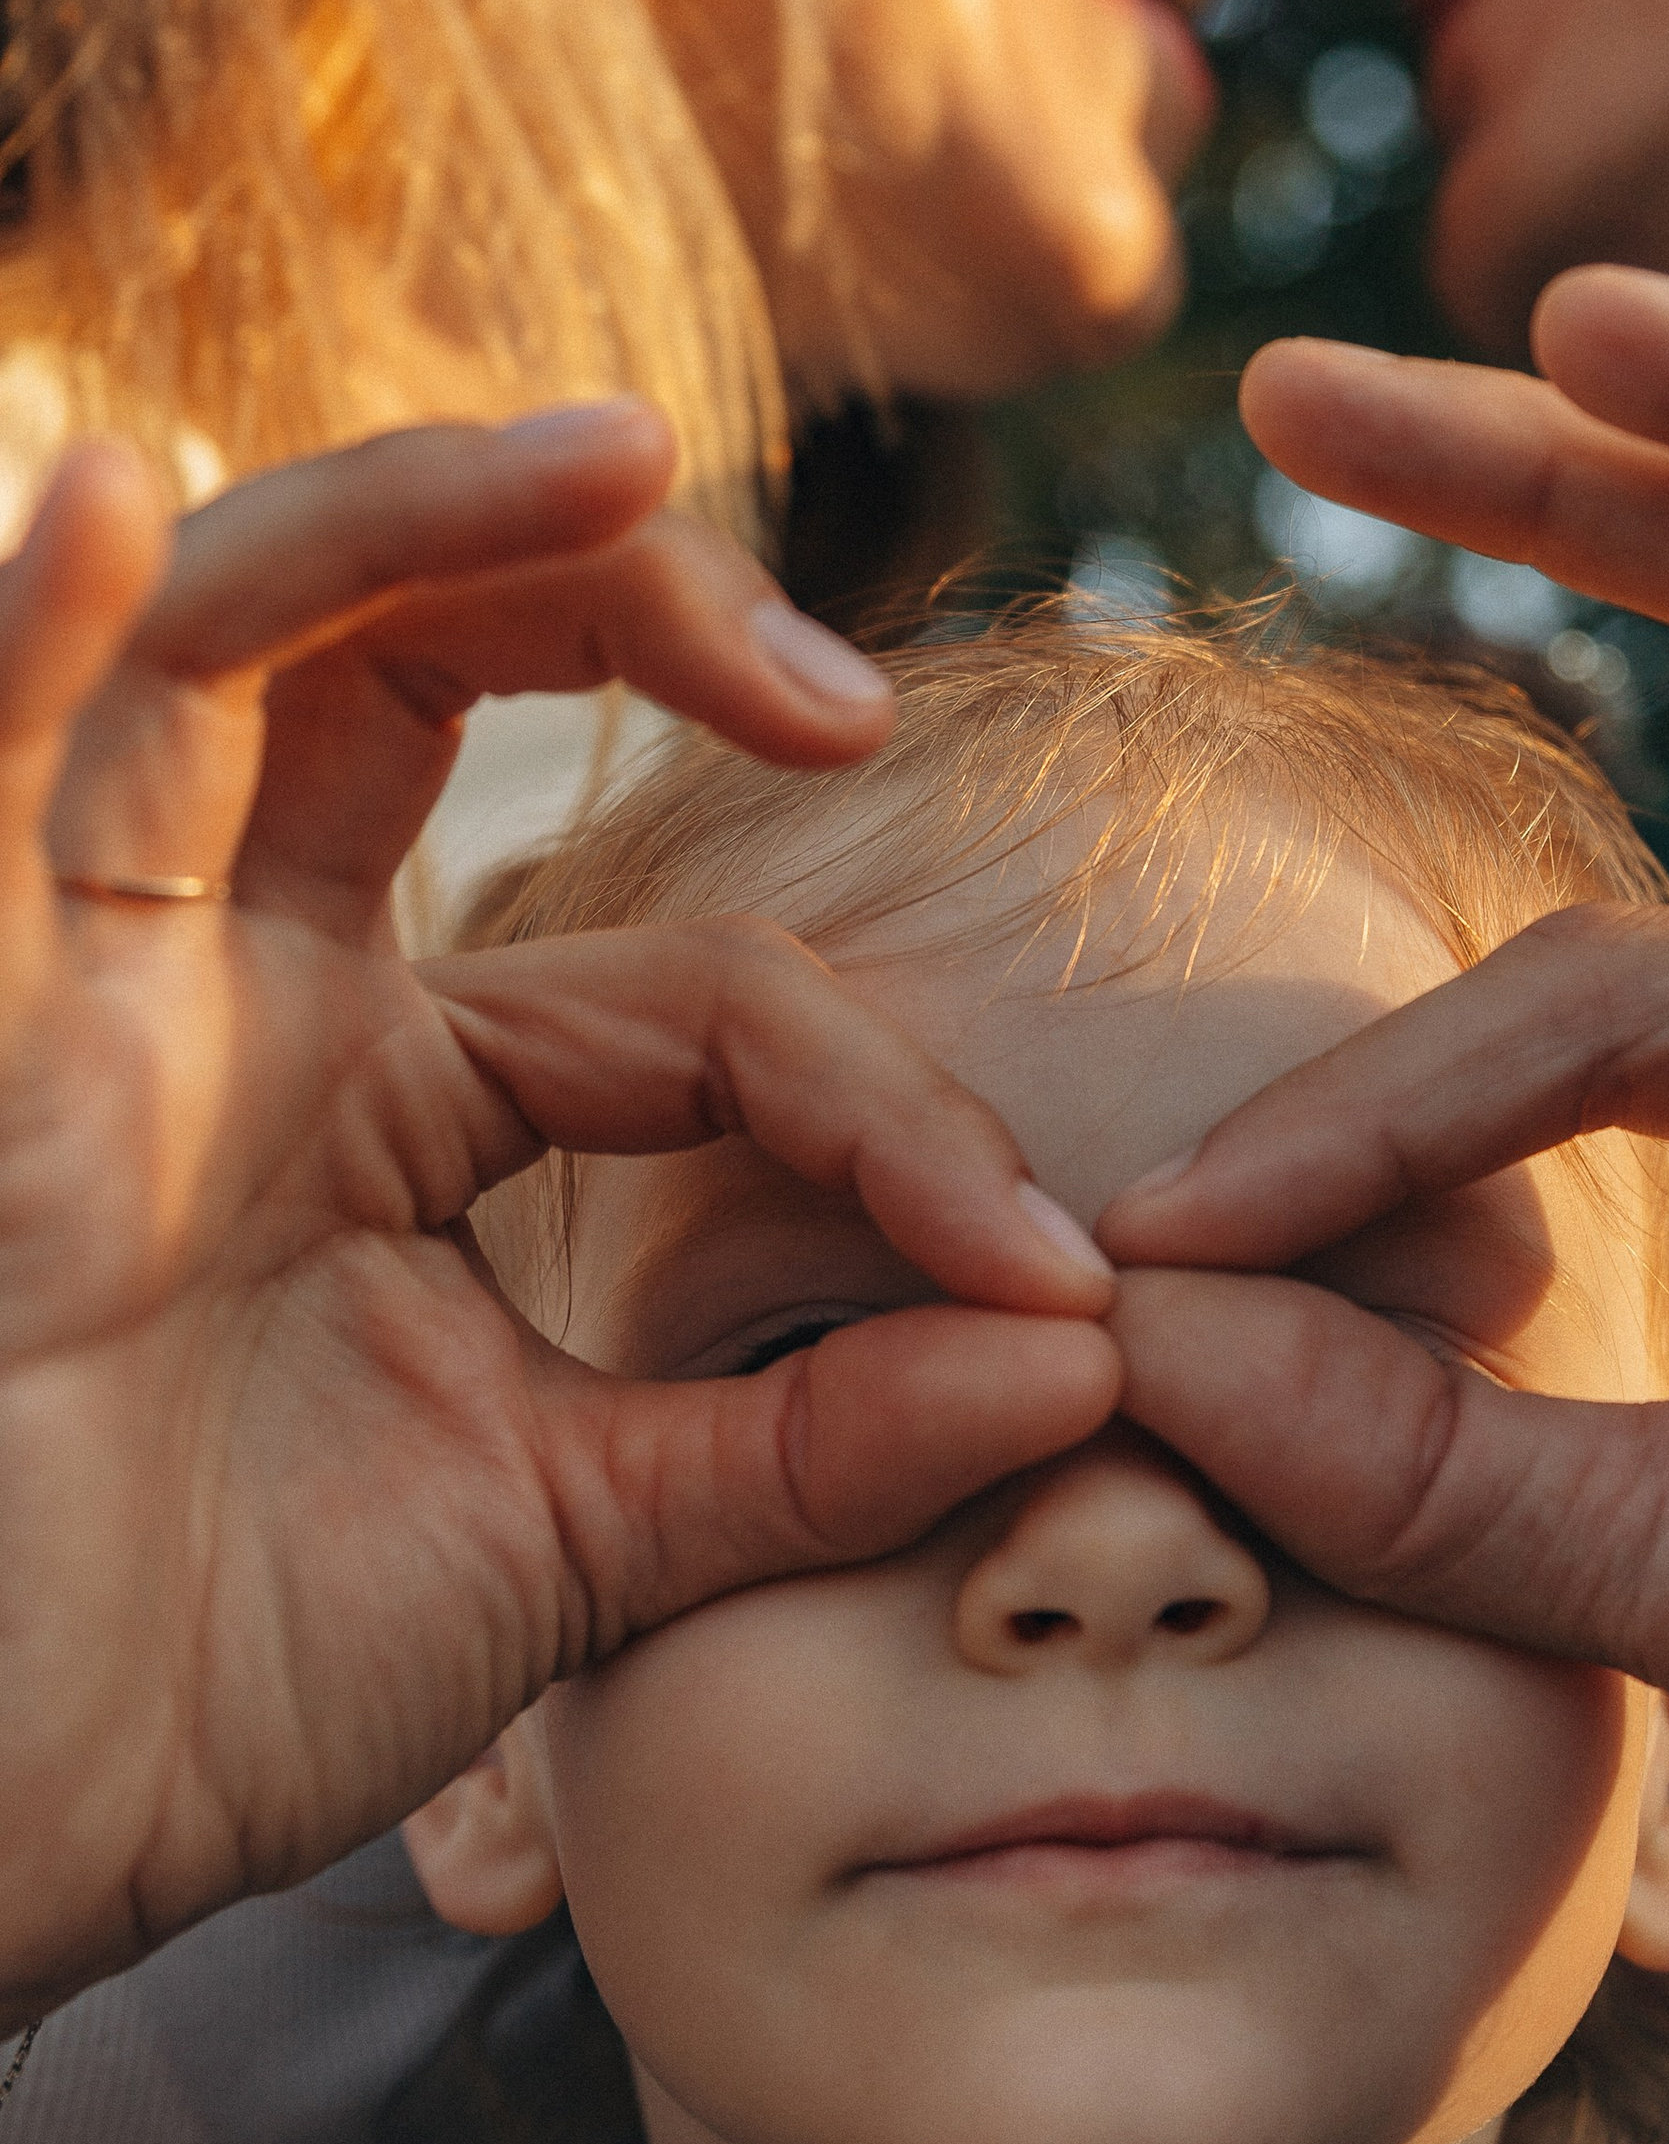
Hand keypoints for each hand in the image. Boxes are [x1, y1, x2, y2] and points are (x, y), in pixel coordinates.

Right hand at [0, 413, 1117, 2024]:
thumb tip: (1088, 1349)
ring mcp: (86, 991)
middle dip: (636, 615)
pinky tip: (105, 496)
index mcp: (395, 1097)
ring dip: (421, 526)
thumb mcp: (590, 1536)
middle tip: (845, 699)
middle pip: (425, 680)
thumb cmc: (235, 1687)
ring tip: (628, 456)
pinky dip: (33, 628)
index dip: (894, 1110)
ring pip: (234, 650)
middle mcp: (242, 995)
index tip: (1047, 1272)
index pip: (701, 1001)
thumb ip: (821, 1440)